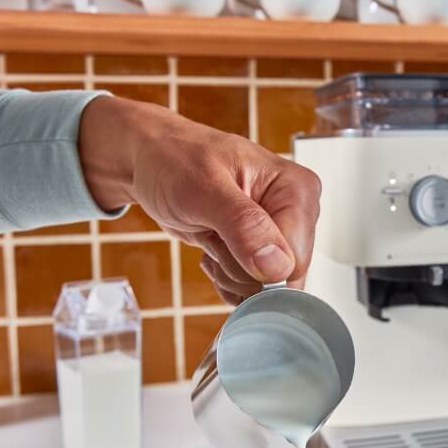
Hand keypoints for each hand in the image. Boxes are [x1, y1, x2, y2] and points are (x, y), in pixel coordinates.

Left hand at [78, 96, 320, 295]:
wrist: (150, 160)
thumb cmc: (173, 160)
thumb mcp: (203, 188)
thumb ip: (244, 226)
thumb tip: (278, 265)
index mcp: (297, 190)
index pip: (296, 259)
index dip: (258, 266)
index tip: (223, 243)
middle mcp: (297, 212)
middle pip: (283, 277)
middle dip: (242, 270)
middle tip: (214, 237)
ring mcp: (280, 232)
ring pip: (267, 286)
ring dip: (230, 274)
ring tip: (211, 237)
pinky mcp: (263, 248)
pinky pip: (255, 287)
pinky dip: (228, 279)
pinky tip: (213, 249)